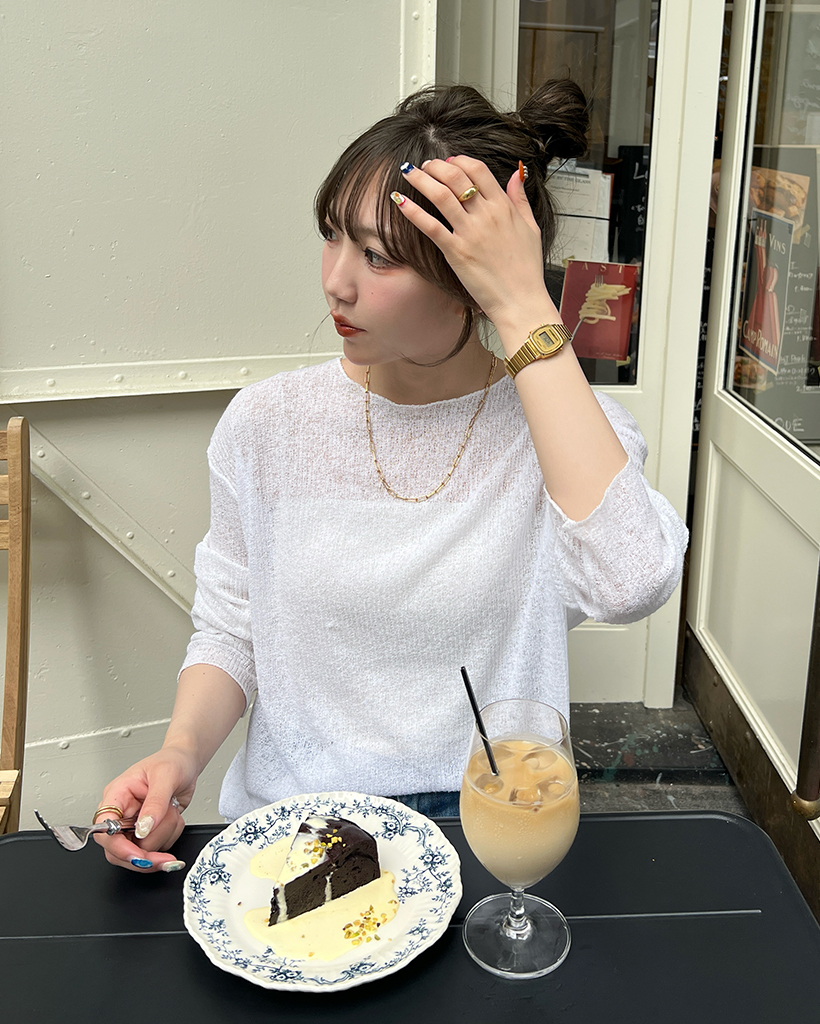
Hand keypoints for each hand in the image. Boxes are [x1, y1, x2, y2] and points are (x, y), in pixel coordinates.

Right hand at [93, 746, 197, 871]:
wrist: (187, 763)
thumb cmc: (172, 761)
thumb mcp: (165, 776)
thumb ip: (155, 803)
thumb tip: (144, 829)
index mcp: (117, 795)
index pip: (104, 828)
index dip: (117, 846)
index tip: (137, 855)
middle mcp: (122, 812)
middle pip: (118, 850)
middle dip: (144, 855)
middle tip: (164, 858)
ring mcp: (135, 824)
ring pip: (140, 851)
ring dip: (163, 837)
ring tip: (172, 813)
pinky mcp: (149, 831)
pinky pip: (157, 848)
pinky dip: (171, 837)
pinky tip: (174, 819)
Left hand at [393, 157, 555, 329]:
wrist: (521, 300)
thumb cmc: (526, 269)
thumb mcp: (531, 227)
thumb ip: (520, 198)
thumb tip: (517, 173)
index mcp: (504, 207)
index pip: (478, 170)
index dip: (459, 161)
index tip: (448, 161)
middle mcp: (486, 215)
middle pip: (456, 177)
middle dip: (436, 166)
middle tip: (424, 165)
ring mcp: (470, 233)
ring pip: (441, 195)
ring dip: (421, 179)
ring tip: (408, 173)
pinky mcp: (456, 253)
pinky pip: (431, 226)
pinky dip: (412, 211)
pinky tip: (399, 200)